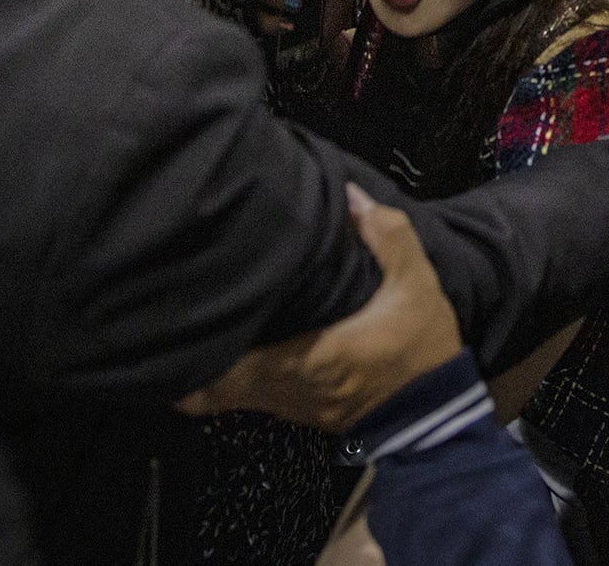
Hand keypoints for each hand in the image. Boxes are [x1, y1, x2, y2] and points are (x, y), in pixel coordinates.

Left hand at [177, 184, 462, 428]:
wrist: (439, 413)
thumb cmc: (421, 349)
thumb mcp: (416, 284)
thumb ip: (386, 234)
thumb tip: (351, 195)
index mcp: (304, 358)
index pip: (222, 373)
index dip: (187, 354)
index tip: (171, 317)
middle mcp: (285, 390)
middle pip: (208, 390)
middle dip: (184, 357)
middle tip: (170, 315)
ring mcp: (289, 406)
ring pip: (225, 396)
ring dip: (207, 365)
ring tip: (196, 322)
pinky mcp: (300, 411)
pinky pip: (250, 396)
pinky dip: (233, 375)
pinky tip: (238, 341)